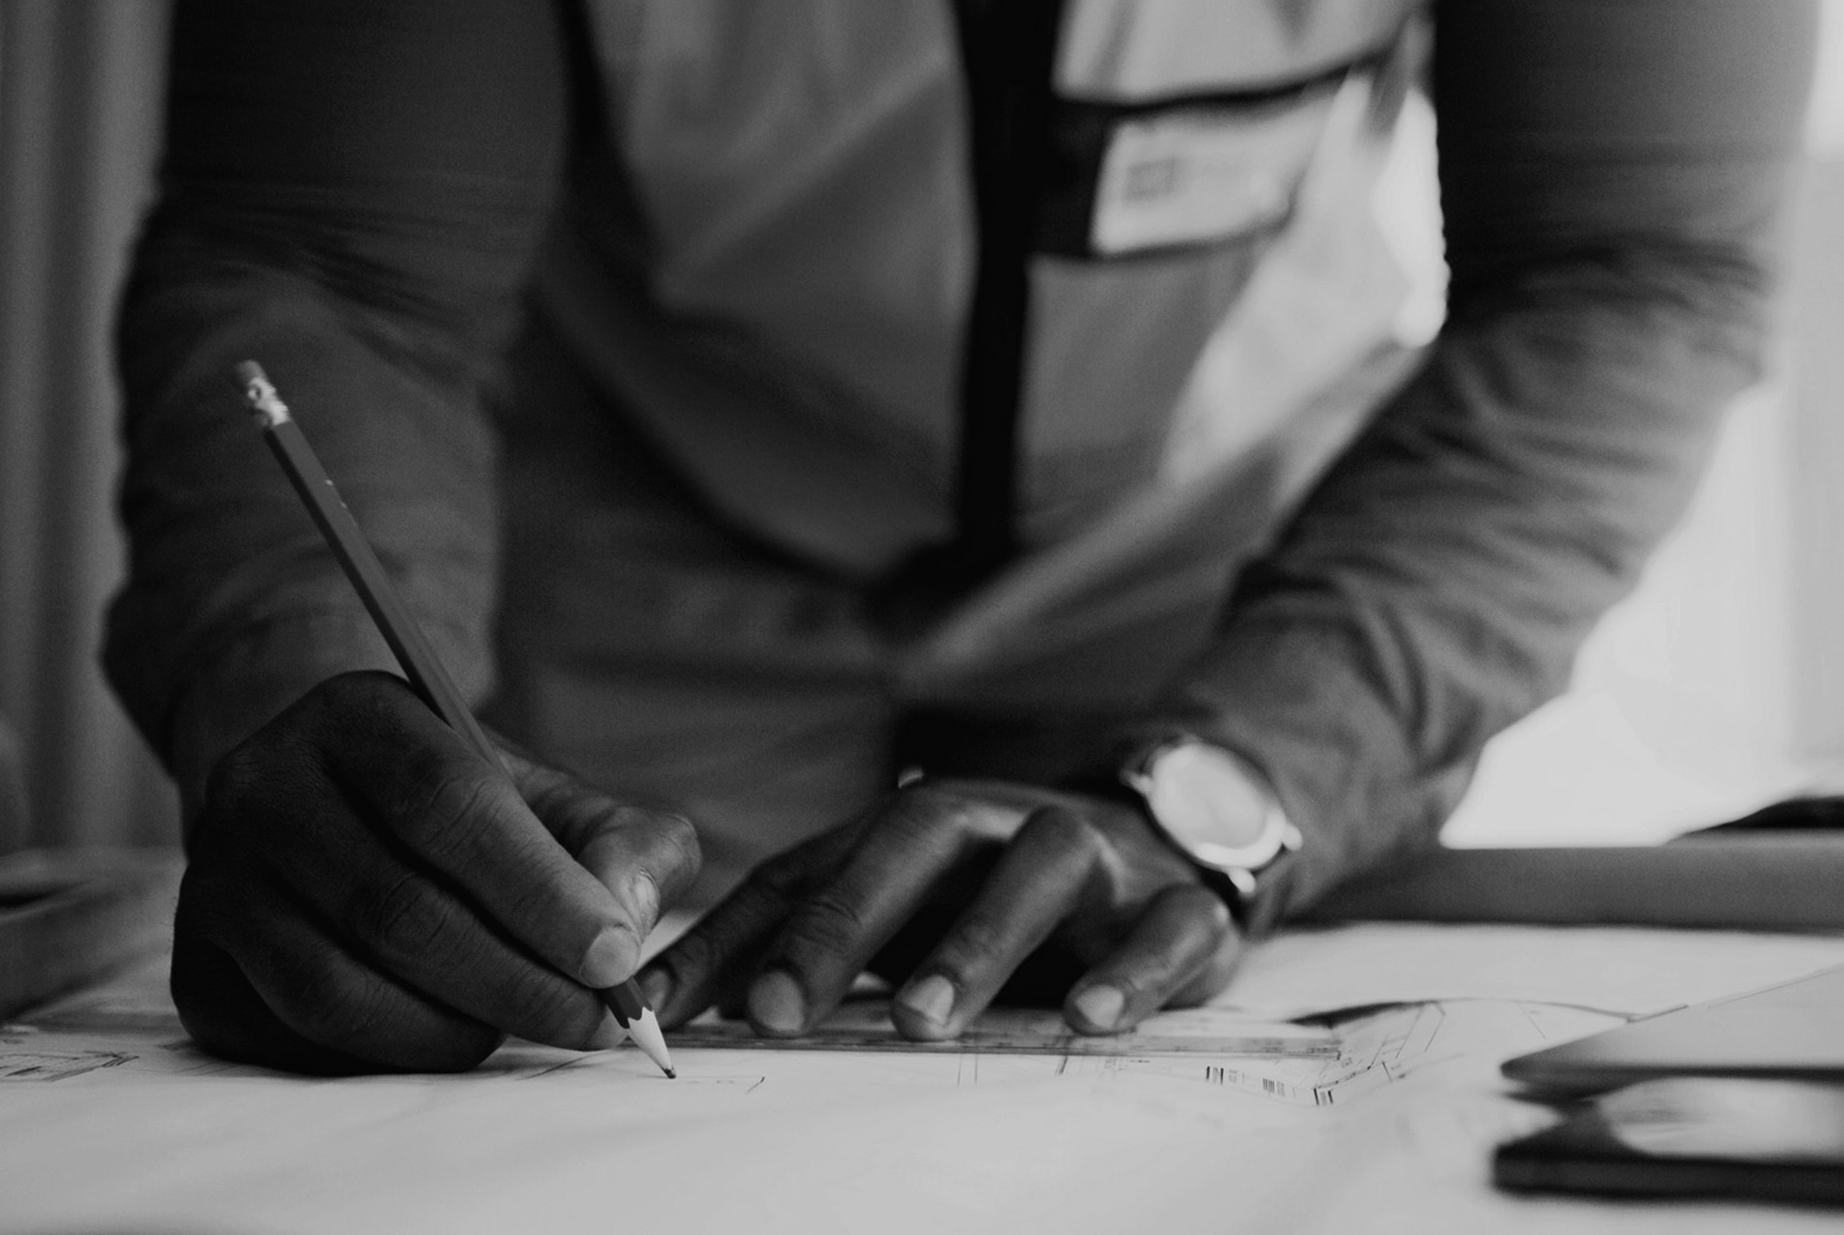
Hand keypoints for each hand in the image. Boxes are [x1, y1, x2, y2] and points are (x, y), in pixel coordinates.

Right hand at [171, 671, 699, 1072]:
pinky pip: (292, 1039)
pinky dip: (385, 1057)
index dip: (538, 891)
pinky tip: (446, 1035)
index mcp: (357, 714)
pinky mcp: (196, 969)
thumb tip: (625, 919)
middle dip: (515, 981)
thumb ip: (625, 843)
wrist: (339, 814)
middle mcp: (261, 785)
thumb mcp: (555, 797)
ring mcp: (213, 880)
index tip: (615, 959)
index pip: (446, 802)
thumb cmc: (465, 813)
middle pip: (393, 907)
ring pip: (335, 987)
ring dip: (451, 1030)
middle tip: (596, 1024)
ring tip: (523, 1027)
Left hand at [641, 780, 1240, 1040]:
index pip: (806, 870)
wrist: (1179, 838)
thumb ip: (801, 946)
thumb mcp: (904, 908)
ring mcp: (1092, 858)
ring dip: (974, 943)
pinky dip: (1129, 971)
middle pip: (912, 844)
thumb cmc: (1003, 890)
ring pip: (1035, 873)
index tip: (664, 1010)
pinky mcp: (1178, 906)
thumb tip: (671, 1008)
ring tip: (918, 1021)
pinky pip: (1163, 930)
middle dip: (840, 923)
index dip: (734, 938)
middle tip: (781, 1009)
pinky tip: (1088, 1018)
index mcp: (912, 826)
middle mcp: (995, 823)